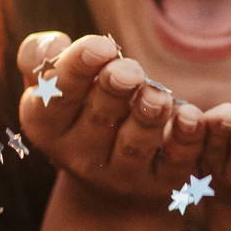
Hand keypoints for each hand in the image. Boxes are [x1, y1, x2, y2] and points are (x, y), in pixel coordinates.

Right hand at [18, 33, 204, 211]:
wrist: (108, 170)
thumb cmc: (80, 106)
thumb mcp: (51, 82)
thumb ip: (39, 57)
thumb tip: (53, 46)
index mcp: (46, 125)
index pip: (55, 98)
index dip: (77, 69)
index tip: (101, 46)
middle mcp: (78, 155)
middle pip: (98, 119)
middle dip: (115, 90)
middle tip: (130, 72)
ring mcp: (120, 175)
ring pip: (134, 145)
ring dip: (147, 118)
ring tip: (158, 96)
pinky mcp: (159, 183)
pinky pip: (174, 162)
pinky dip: (185, 140)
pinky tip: (190, 117)